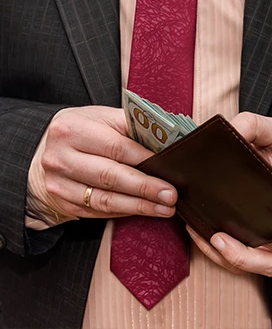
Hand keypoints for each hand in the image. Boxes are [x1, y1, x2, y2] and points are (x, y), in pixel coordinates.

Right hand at [27, 106, 176, 220]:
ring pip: (105, 199)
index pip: (116, 146)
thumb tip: (163, 143)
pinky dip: (124, 211)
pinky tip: (143, 210)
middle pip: (110, 176)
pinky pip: (98, 211)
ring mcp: (60, 183)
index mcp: (73, 129)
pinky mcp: (64, 202)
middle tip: (170, 195)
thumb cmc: (78, 131)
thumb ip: (128, 126)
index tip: (168, 167)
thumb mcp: (98, 118)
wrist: (42, 150)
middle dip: (145, 188)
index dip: (144, 158)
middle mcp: (62, 157)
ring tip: (164, 208)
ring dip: (139, 206)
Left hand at [187, 112, 271, 276]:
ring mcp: (269, 242)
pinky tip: (199, 232)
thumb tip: (232, 130)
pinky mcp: (252, 243)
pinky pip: (237, 259)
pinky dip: (217, 253)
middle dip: (240, 256)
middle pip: (268, 261)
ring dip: (224, 257)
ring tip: (200, 234)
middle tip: (215, 238)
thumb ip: (255, 127)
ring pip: (250, 265)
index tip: (248, 231)